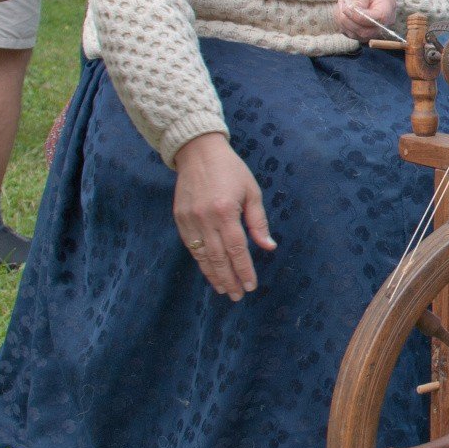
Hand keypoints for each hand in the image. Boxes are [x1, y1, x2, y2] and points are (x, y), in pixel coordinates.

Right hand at [172, 133, 275, 299]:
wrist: (198, 152)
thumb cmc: (230, 170)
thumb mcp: (251, 192)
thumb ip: (258, 222)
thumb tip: (268, 247)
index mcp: (225, 211)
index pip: (237, 249)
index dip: (244, 270)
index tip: (250, 286)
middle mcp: (205, 218)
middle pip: (218, 258)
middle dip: (229, 279)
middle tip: (237, 295)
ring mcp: (189, 219)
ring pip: (202, 255)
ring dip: (213, 275)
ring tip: (223, 289)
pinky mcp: (180, 218)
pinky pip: (191, 246)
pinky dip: (201, 261)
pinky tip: (210, 271)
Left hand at [334, 0, 396, 41]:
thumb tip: (353, 9)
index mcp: (387, 9)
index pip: (375, 20)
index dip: (358, 16)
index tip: (346, 6)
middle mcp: (382, 24)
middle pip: (365, 32)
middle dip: (348, 20)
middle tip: (342, 3)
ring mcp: (372, 31)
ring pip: (355, 34)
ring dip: (342, 20)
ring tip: (342, 3)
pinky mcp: (362, 34)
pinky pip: (349, 34)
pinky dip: (341, 23)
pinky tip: (342, 11)